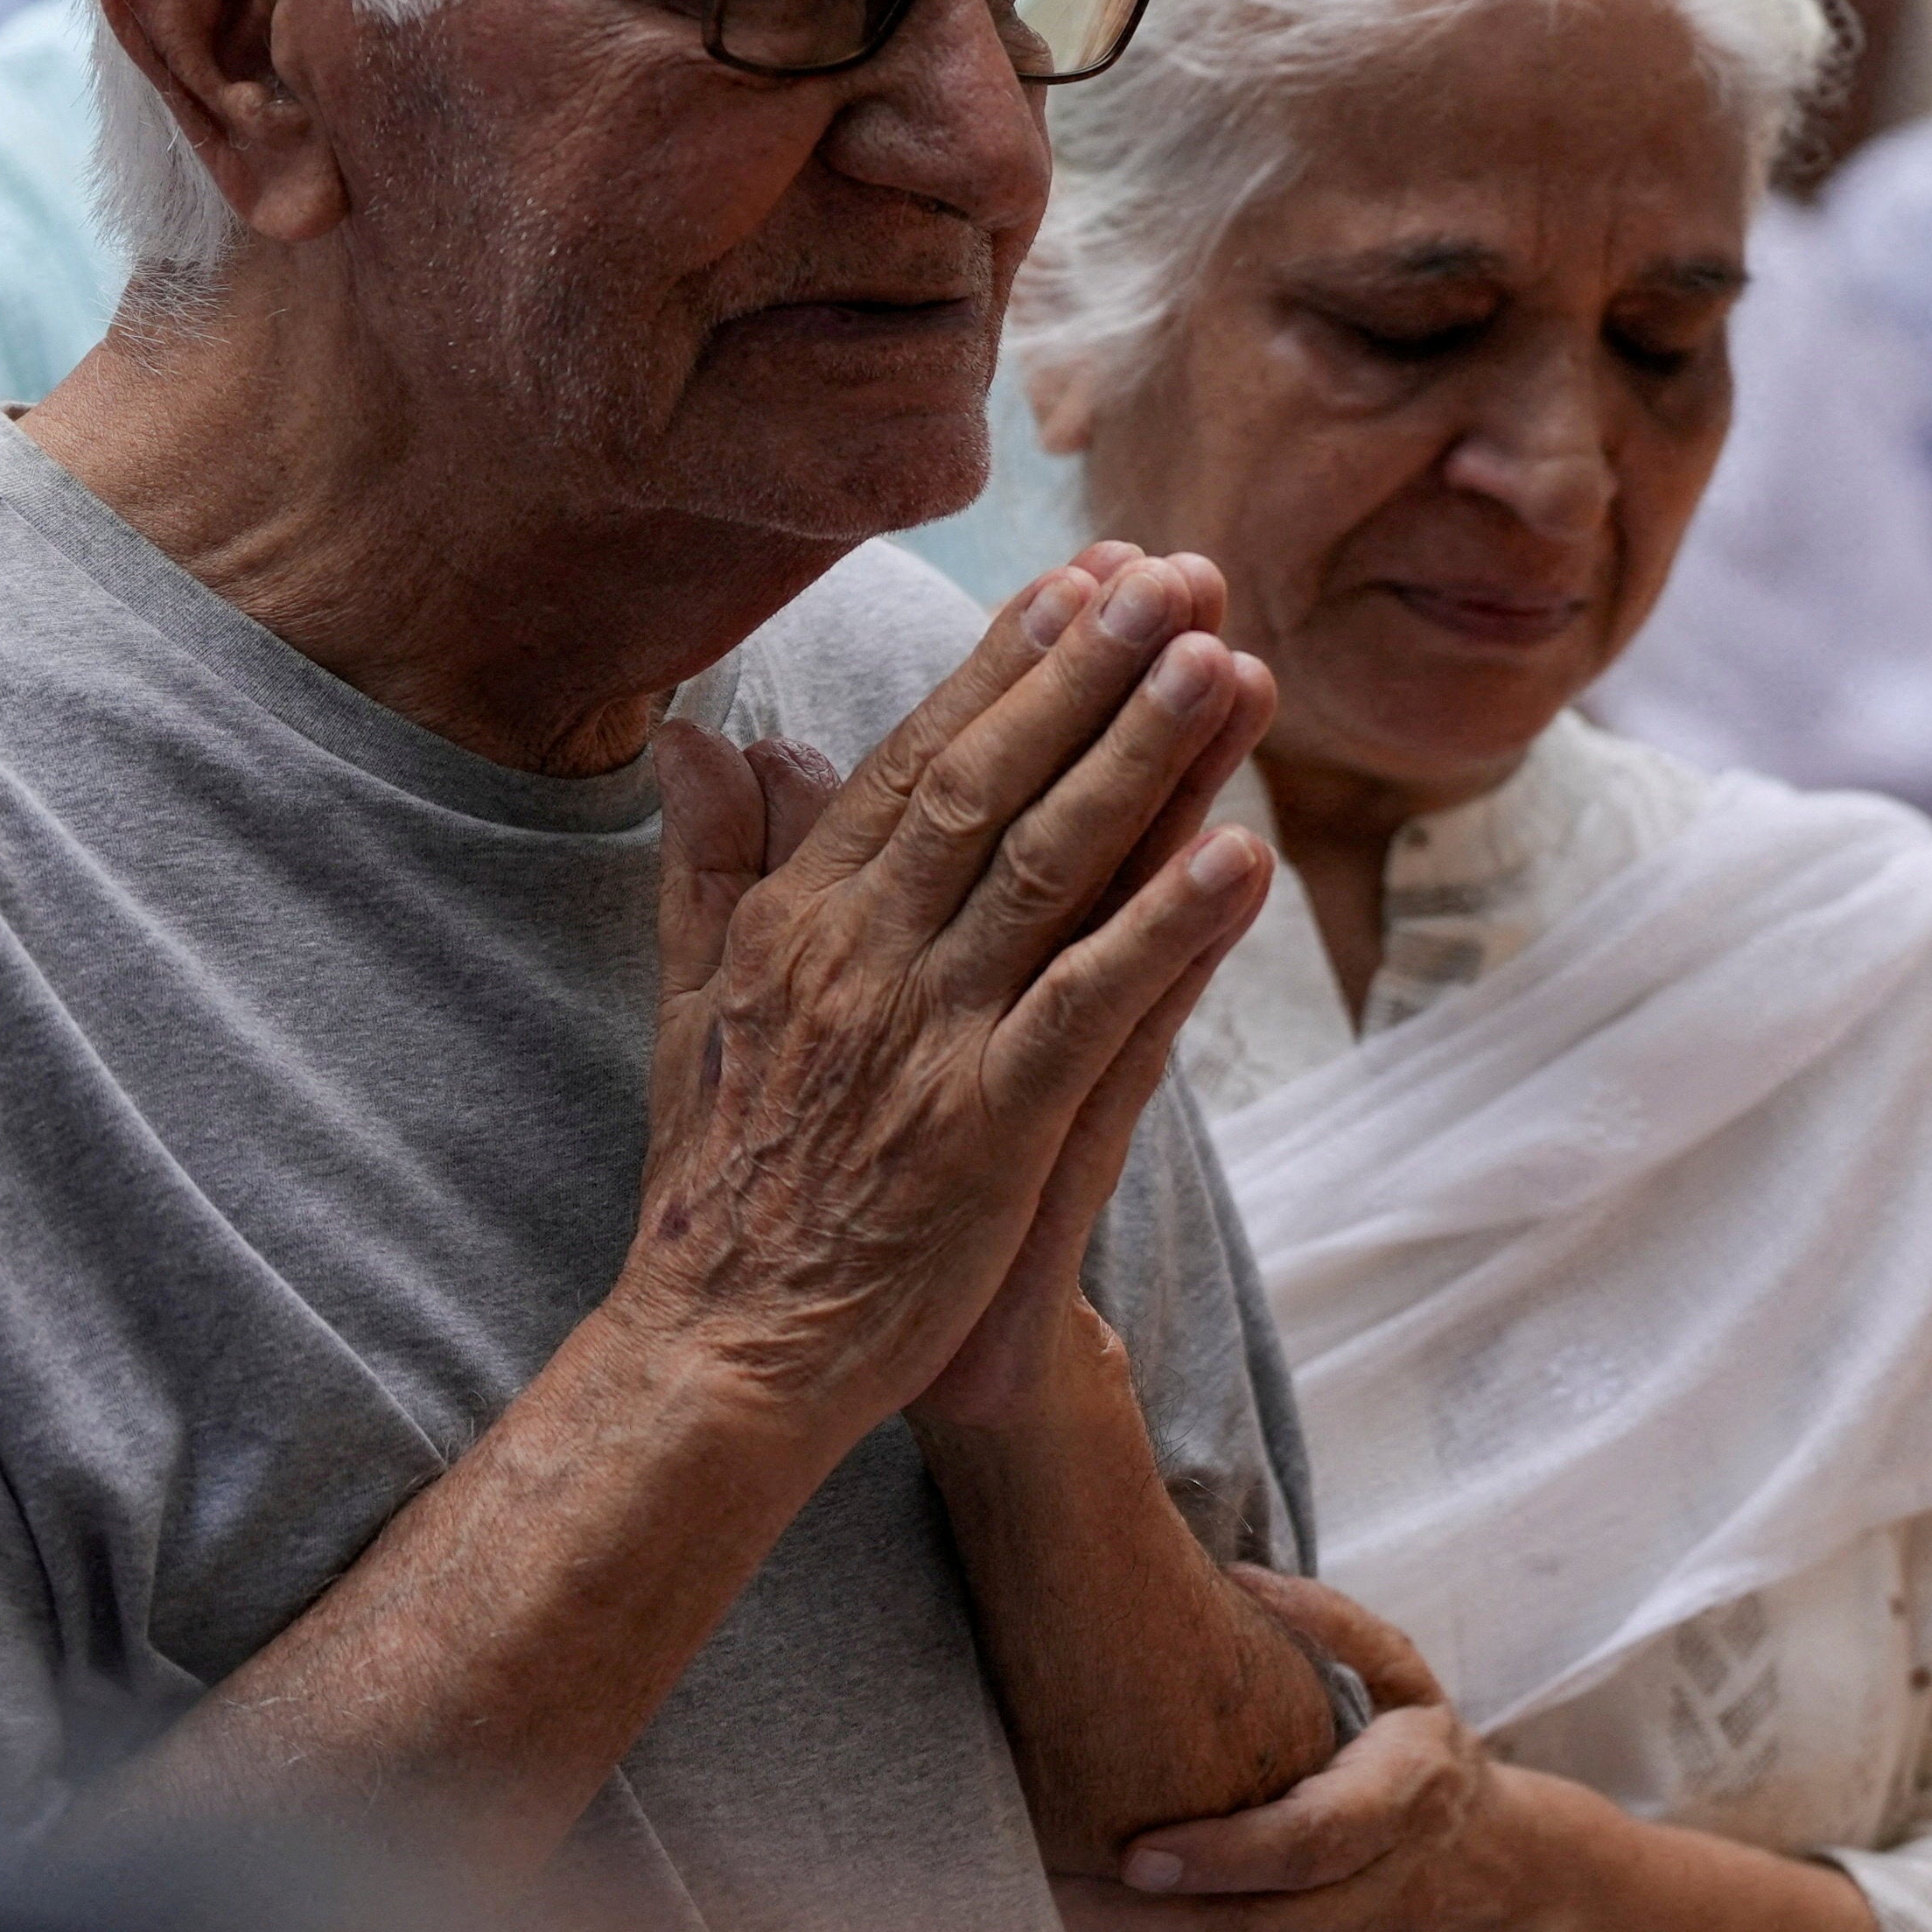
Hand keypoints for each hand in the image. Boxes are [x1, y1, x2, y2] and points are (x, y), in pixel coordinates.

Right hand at [610, 544, 1276, 1467]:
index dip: (1007, 664)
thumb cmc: (723, 1180)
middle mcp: (863, 959)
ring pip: (1047, 869)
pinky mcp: (988, 1128)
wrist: (723, 1356)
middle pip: (991, 785)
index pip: (914, 760)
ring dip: (1144, 761)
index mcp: (800, 921)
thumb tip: (708, 734)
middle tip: (1179, 575)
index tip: (1082, 577)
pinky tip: (1239, 860)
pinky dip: (1165, 931)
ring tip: (1227, 665)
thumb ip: (710, 862)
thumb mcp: (692, 1001)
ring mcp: (928, 1041)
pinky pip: (1088, 1008)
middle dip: (1092, 673)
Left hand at [1060, 1569, 1532, 1931]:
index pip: (1312, 1843)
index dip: (1221, 1856)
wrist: (1511, 1887)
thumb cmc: (1427, 1765)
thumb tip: (1241, 1575)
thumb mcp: (1409, 1680)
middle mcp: (1399, 1900)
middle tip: (1056, 1901)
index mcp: (1410, 1799)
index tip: (1133, 1852)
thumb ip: (1338, 1626)